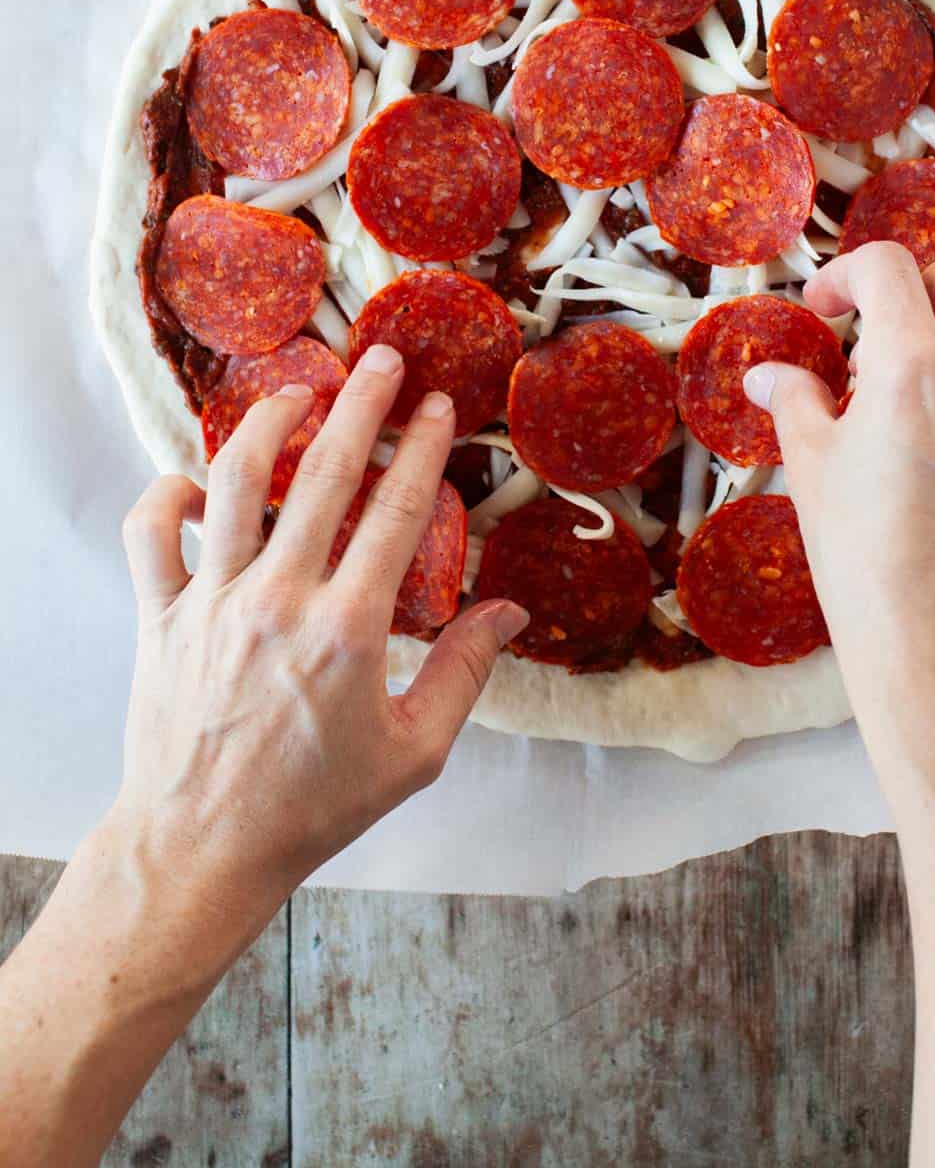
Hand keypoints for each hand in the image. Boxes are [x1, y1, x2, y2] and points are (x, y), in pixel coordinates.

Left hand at [115, 343, 526, 928]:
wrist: (204, 849)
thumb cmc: (313, 808)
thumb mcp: (414, 753)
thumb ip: (464, 673)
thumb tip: (511, 614)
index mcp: (347, 630)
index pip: (395, 512)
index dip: (421, 449)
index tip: (437, 406)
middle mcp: (278, 601)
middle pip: (321, 475)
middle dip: (359, 405)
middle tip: (382, 360)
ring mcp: (211, 603)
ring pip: (231, 484)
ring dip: (265, 425)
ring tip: (296, 391)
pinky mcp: (158, 617)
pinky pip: (149, 535)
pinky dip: (165, 495)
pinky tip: (195, 482)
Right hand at [744, 242, 934, 823]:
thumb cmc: (864, 560)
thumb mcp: (811, 471)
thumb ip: (794, 403)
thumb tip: (769, 375)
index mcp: (913, 365)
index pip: (888, 268)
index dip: (846, 275)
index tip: (824, 310)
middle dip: (906, 292)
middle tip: (865, 339)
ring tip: (901, 398)